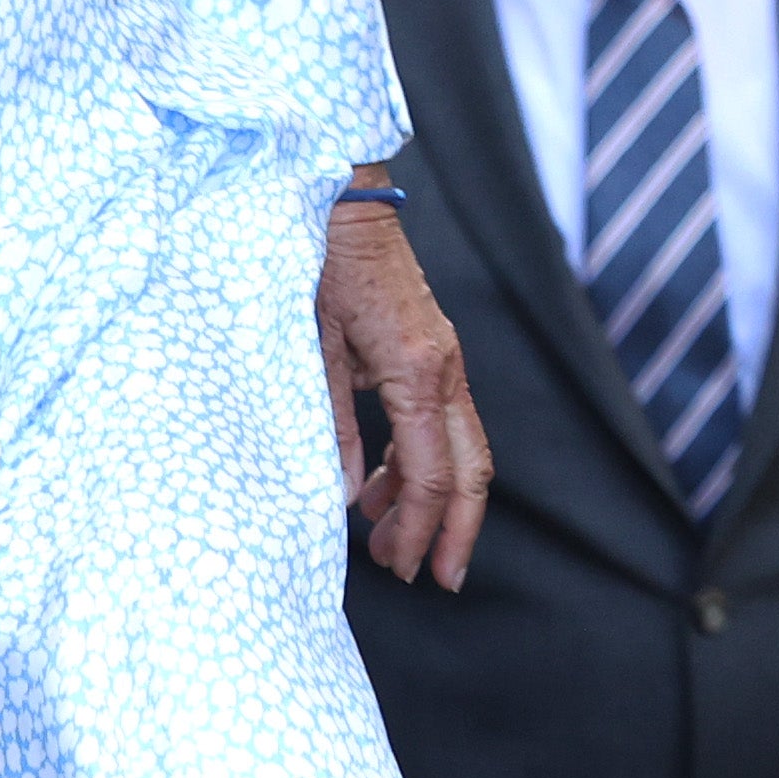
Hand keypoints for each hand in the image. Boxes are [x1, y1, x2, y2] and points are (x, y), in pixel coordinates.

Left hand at [323, 195, 491, 590]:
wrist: (342, 197)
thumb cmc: (317, 264)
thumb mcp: (307, 348)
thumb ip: (328, 425)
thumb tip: (342, 498)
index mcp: (414, 370)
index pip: (431, 472)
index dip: (419, 529)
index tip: (403, 572)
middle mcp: (442, 366)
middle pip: (471, 468)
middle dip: (457, 530)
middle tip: (434, 580)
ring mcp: (443, 356)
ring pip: (462, 447)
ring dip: (433, 499)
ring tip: (386, 540)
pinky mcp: (431, 349)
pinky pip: (442, 420)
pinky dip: (420, 462)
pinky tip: (378, 484)